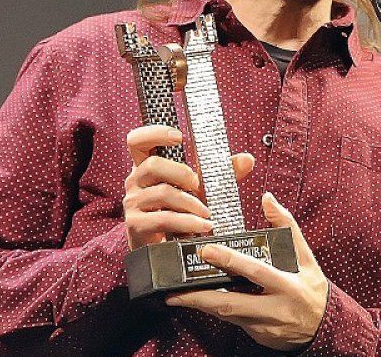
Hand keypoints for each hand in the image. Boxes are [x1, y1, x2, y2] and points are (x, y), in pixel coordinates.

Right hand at [123, 124, 253, 249]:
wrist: (164, 248)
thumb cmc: (180, 211)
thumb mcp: (200, 189)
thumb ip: (222, 173)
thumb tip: (247, 159)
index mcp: (146, 167)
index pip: (137, 140)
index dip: (155, 133)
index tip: (179, 136)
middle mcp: (135, 181)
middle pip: (152, 164)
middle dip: (181, 172)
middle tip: (199, 184)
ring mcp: (133, 203)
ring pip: (162, 193)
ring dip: (190, 203)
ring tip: (208, 213)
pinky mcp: (136, 225)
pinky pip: (163, 218)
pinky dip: (187, 222)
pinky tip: (203, 226)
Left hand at [165, 192, 327, 351]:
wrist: (324, 327)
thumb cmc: (312, 286)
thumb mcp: (306, 256)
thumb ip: (286, 225)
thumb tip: (267, 198)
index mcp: (287, 285)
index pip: (256, 271)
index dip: (230, 262)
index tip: (206, 251)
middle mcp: (274, 308)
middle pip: (232, 304)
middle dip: (201, 297)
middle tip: (175, 289)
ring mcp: (264, 325)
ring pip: (227, 316)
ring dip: (201, 306)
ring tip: (176, 296)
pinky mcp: (257, 335)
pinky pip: (231, 321)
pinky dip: (214, 311)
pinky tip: (197, 302)